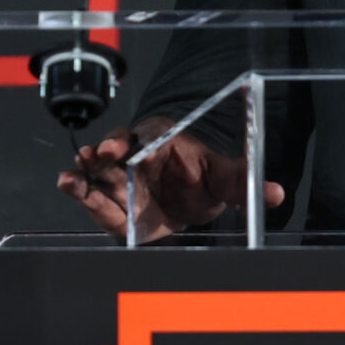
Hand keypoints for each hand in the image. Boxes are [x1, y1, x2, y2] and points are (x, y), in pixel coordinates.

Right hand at [57, 117, 286, 240]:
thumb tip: (275, 193)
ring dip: (82, 176)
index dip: (126, 142)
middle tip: (91, 159)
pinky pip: (94, 199)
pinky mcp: (113, 205)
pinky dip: (80, 193)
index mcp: (159, 141)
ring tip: (69, 178)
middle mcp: (134, 158)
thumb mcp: (223, 176)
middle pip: (111, 155)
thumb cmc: (202, 176)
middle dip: (99, 158)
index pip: (140, 138)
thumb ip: (243, 183)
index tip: (116, 150)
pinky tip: (68, 186)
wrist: (192, 201)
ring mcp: (120, 182)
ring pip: (96, 175)